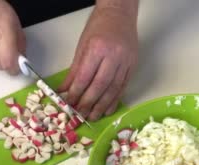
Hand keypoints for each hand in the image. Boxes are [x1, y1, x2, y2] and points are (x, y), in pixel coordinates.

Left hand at [58, 2, 138, 120]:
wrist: (119, 14)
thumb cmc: (98, 27)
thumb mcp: (82, 46)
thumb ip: (74, 70)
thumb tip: (65, 90)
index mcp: (97, 48)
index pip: (85, 77)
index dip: (76, 93)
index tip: (69, 104)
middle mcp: (113, 56)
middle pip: (100, 86)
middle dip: (89, 103)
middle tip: (81, 115)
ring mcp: (126, 61)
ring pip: (113, 89)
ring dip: (102, 106)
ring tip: (93, 116)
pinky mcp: (133, 66)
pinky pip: (123, 87)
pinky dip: (115, 100)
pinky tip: (108, 109)